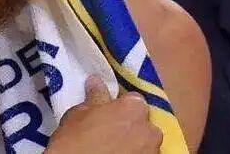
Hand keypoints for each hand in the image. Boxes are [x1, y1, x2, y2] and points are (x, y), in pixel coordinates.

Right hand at [45, 75, 162, 153]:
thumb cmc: (77, 140)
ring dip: (133, 142)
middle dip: (130, 125)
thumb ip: (94, 97)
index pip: (133, 100)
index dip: (120, 106)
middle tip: (109, 130)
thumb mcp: (79, 113)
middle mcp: (150, 129)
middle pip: (143, 122)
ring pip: (145, 142)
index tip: (108, 112)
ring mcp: (152, 152)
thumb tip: (96, 82)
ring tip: (112, 147)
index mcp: (134, 108)